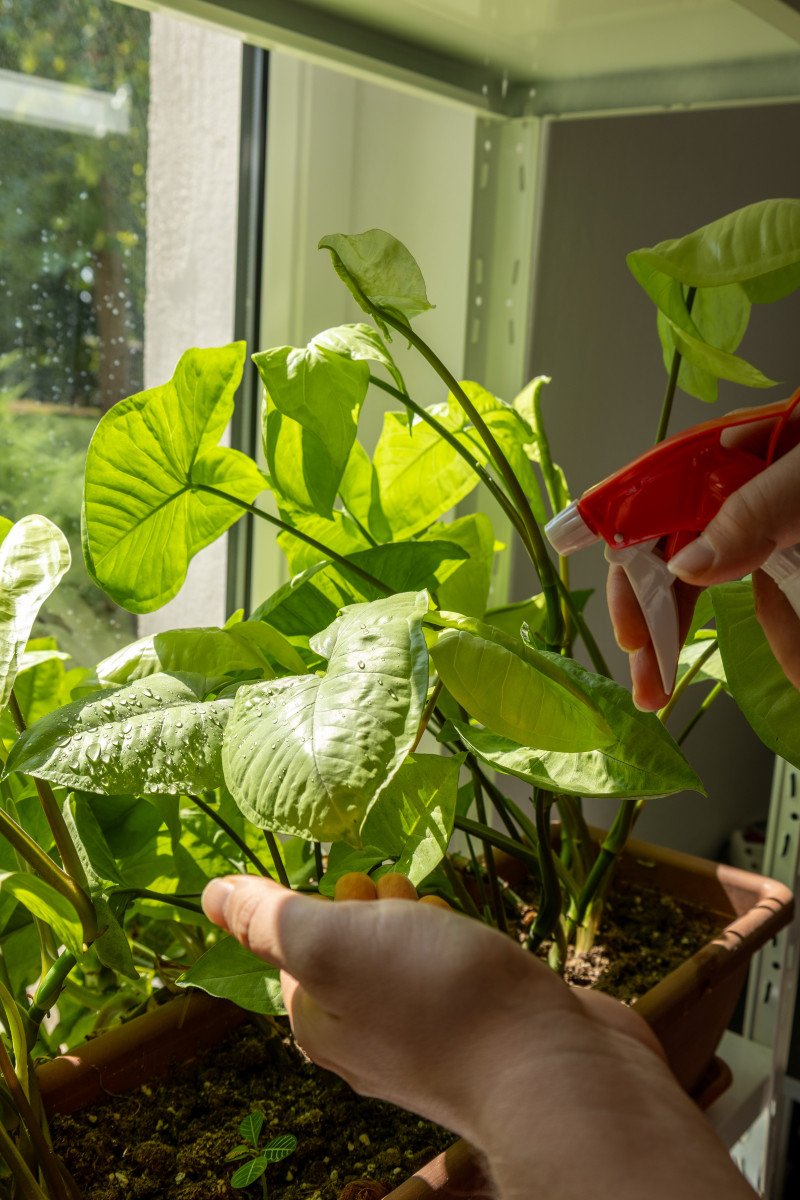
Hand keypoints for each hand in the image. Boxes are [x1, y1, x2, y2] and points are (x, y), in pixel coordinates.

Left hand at [202, 875, 754, 1199]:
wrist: (553, 1067)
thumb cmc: (435, 996)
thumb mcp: (332, 943)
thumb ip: (270, 918)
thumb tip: (209, 894)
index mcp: (318, 1021)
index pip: (297, 944)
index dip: (326, 904)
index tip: (361, 895)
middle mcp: (365, 1039)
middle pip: (353, 947)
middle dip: (378, 908)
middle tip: (406, 899)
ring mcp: (427, 1040)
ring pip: (407, 957)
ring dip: (423, 922)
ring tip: (445, 915)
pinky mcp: (480, 1032)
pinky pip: (455, 974)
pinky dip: (462, 947)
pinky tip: (483, 944)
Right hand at [609, 415, 799, 709]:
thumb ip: (751, 513)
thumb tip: (688, 565)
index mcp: (726, 459)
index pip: (652, 515)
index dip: (634, 574)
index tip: (632, 632)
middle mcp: (742, 493)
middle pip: (681, 563)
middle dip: (666, 627)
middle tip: (654, 684)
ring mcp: (775, 527)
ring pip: (737, 590)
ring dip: (743, 640)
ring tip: (752, 680)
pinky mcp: (795, 554)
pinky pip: (782, 599)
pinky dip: (787, 634)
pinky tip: (796, 664)